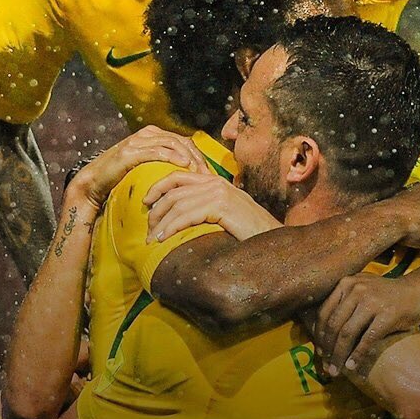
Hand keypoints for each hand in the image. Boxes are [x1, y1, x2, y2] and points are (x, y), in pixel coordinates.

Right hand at [70, 126, 210, 209]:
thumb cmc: (122, 177)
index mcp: (153, 135)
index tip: (209, 173)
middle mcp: (147, 133)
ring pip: (172, 144)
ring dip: (189, 157)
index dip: (199, 157)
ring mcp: (138, 140)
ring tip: (199, 172)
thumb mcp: (148, 168)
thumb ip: (164, 164)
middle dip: (198, 158)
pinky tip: (183, 164)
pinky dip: (172, 156)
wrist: (94, 182)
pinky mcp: (131, 151)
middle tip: (208, 175)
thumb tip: (189, 173)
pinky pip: (157, 151)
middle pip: (182, 141)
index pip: (185, 142)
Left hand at [143, 171, 281, 241]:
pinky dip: (171, 228)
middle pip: (174, 190)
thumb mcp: (227, 215)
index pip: (179, 176)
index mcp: (217, 182)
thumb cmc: (250, 234)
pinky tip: (164, 239)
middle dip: (156, 210)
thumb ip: (207, 209)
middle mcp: (217, 183)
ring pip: (177, 204)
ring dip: (161, 223)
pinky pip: (187, 215)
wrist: (273, 242)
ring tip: (152, 239)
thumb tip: (182, 218)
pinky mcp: (221, 206)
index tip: (146, 202)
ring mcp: (220, 193)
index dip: (158, 187)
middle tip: (148, 230)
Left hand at [315, 272, 419, 375]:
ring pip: (347, 333)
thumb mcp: (362, 288)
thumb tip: (321, 331)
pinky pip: (367, 339)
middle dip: (328, 349)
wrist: (419, 289)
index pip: (324, 312)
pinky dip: (357, 355)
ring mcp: (373, 302)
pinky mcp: (388, 315)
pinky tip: (353, 366)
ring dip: (339, 356)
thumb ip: (344, 301)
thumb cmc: (388, 294)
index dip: (319, 336)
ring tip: (336, 370)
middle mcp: (357, 289)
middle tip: (326, 366)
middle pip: (334, 325)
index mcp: (347, 283)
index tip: (320, 352)